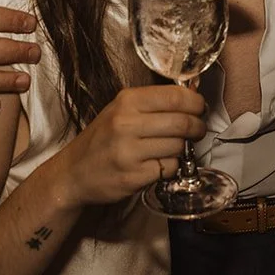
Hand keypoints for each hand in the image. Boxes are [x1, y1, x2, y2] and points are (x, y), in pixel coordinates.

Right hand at [54, 85, 205, 206]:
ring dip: (183, 148)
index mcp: (127, 101)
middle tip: (198, 129)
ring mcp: (130, 152)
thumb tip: (190, 98)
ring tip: (174, 147)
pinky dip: (171, 166)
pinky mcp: (133, 177)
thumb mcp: (120, 109)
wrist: (74, 172)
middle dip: (197, 126)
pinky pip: (169, 168)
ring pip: (178, 146)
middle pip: (182, 122)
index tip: (200, 107)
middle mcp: (127, 124)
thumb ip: (152, 103)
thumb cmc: (102, 138)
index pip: (175, 97)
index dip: (196, 102)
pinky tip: (159, 163)